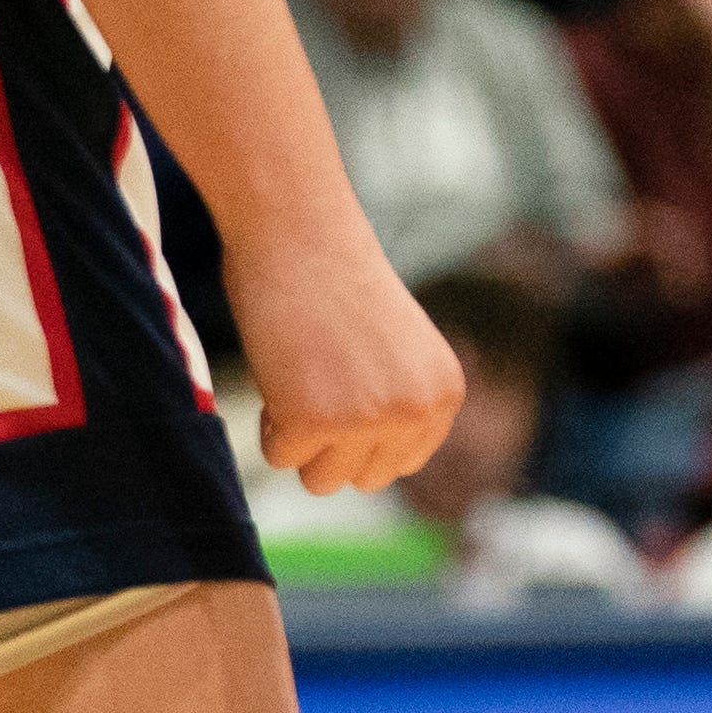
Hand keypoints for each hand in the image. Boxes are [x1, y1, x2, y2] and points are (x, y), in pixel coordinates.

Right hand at [224, 216, 464, 495]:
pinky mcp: (313, 420)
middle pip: (364, 480)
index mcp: (443, 395)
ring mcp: (367, 419)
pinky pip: (280, 457)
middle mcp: (415, 411)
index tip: (344, 387)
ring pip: (322, 481)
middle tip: (317, 379)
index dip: (362, 436)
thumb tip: (376, 474)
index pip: (401, 463)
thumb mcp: (395, 353)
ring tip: (300, 376)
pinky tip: (279, 371)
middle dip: (332, 444)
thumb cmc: (337, 282)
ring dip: (301, 440)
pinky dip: (268, 424)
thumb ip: (397, 407)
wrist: (300, 231)